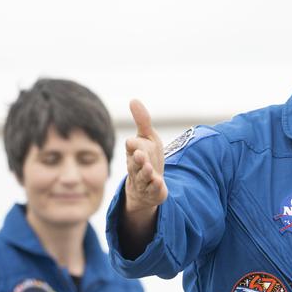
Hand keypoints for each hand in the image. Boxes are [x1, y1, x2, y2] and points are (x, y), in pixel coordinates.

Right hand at [123, 99, 167, 213]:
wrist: (146, 187)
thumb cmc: (147, 158)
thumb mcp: (147, 139)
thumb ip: (142, 121)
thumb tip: (133, 99)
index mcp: (134, 153)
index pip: (132, 148)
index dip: (133, 146)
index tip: (132, 142)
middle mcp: (136, 168)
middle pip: (135, 164)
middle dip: (138, 160)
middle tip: (140, 154)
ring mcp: (144, 181)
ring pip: (143, 177)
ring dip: (145, 173)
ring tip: (149, 168)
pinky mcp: (153, 192)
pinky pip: (153, 190)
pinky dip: (156, 186)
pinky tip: (159, 182)